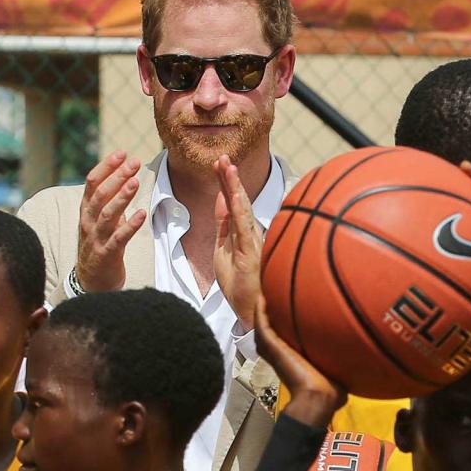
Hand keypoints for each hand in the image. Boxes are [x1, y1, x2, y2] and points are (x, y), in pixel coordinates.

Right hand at [75, 151, 146, 291]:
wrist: (92, 281)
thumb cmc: (100, 245)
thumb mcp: (101, 219)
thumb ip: (109, 200)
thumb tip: (123, 176)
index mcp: (86, 210)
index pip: (92, 183)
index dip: (106, 167)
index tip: (122, 153)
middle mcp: (88, 222)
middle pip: (100, 195)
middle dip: (117, 177)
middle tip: (133, 163)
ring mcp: (96, 238)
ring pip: (107, 214)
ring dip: (122, 197)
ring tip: (135, 182)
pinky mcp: (106, 254)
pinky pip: (118, 238)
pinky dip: (130, 225)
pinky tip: (142, 213)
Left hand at [213, 155, 262, 329]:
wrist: (250, 314)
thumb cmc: (239, 285)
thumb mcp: (223, 250)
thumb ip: (223, 226)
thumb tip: (221, 200)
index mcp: (242, 233)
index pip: (232, 202)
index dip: (225, 182)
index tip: (218, 163)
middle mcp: (250, 233)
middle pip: (238, 200)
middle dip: (229, 178)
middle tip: (221, 156)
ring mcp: (253, 242)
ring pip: (242, 209)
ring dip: (234, 187)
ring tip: (227, 167)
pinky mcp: (251, 253)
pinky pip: (244, 228)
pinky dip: (238, 210)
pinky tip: (233, 195)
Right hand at [255, 296, 346, 428]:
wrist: (319, 397)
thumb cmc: (330, 389)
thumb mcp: (337, 365)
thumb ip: (343, 354)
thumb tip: (363, 348)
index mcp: (291, 354)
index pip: (285, 331)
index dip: (287, 316)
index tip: (295, 298)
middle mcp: (278, 350)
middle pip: (270, 324)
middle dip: (274, 307)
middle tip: (279, 289)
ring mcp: (271, 347)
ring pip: (262, 321)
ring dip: (264, 305)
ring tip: (267, 287)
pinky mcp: (269, 345)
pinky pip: (261, 322)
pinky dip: (260, 309)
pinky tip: (264, 294)